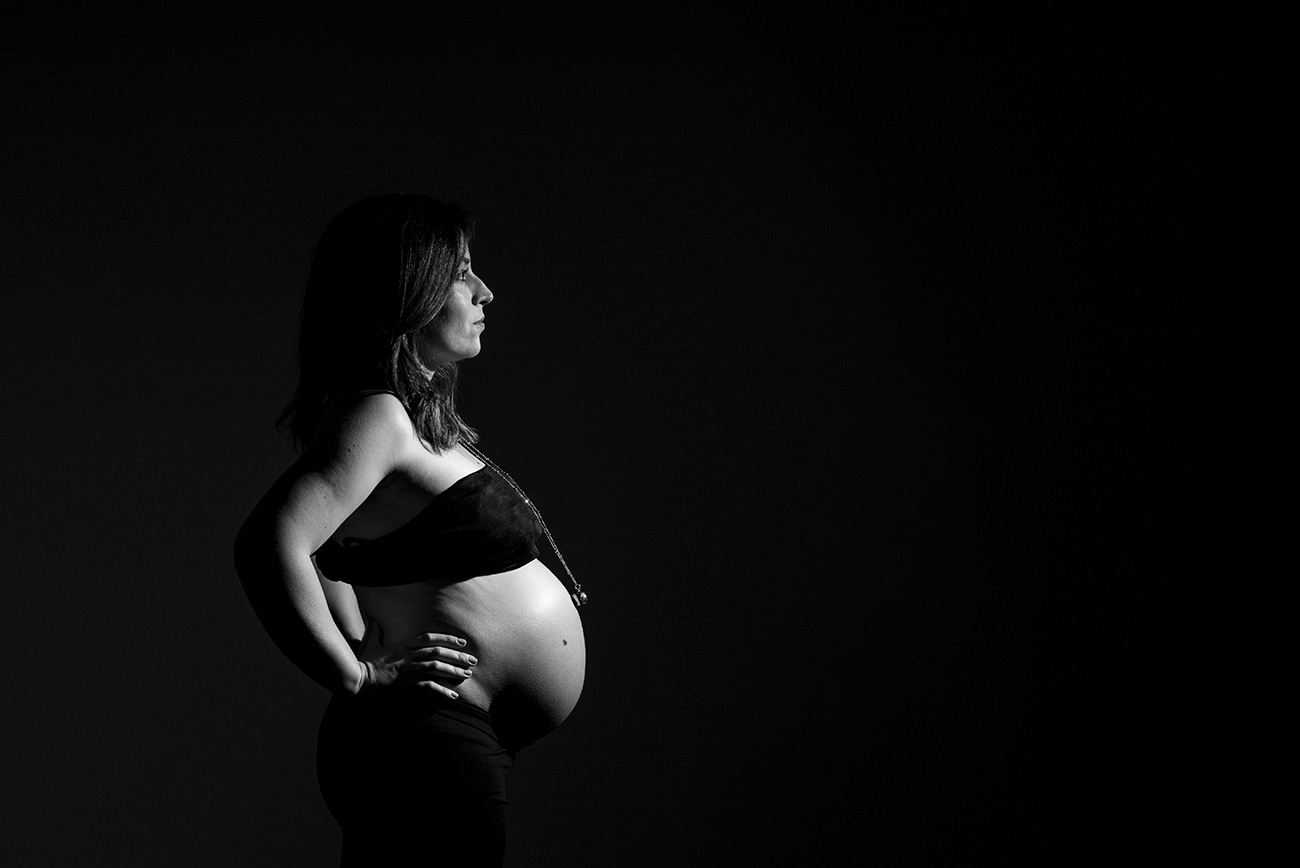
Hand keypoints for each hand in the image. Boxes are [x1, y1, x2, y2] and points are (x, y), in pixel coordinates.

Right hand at [357, 632, 477, 698]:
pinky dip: (443, 691)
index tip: (462, 642)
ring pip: (438, 667)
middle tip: (472, 660)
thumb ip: (376, 630)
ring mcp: (409, 670)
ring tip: (467, 675)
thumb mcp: (370, 643)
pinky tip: (453, 695)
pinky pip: (430, 687)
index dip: (448, 639)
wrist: (355, 680)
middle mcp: (409, 656)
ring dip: (455, 671)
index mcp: (403, 645)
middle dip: (458, 655)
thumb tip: (374, 619)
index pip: (430, 638)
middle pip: (439, 652)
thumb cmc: (362, 664)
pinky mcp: (407, 685)